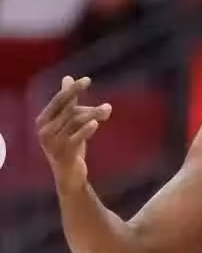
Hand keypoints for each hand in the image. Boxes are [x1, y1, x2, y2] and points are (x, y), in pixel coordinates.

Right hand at [35, 76, 111, 192]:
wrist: (68, 174)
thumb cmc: (68, 145)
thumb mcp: (67, 123)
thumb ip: (69, 103)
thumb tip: (67, 78)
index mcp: (43, 120)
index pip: (58, 101)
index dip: (72, 90)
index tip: (87, 80)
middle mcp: (45, 130)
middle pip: (68, 110)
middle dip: (87, 103)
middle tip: (103, 97)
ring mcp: (53, 142)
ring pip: (74, 122)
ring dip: (93, 114)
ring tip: (107, 110)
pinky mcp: (64, 153)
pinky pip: (75, 138)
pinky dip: (85, 129)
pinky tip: (95, 123)